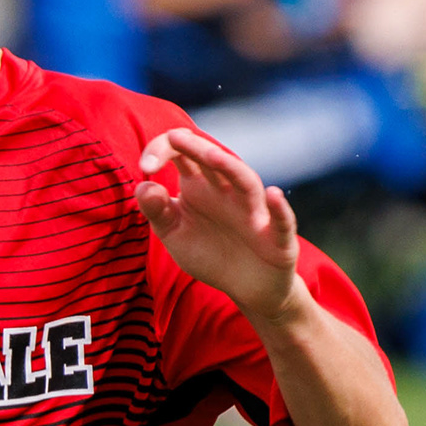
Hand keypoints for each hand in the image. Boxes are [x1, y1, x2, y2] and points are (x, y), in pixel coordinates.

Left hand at [134, 126, 303, 316]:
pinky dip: (280, 208)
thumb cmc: (209, 254)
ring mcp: (253, 211)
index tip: (146, 167)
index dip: (161, 152)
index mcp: (199, 185)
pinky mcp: (276, 237)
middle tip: (175, 137)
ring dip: (231, 167)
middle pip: (214, 160)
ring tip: (213, 156)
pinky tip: (274, 194)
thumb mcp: (174, 235)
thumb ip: (156, 212)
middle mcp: (227, 191)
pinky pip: (281, 221)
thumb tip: (144, 185)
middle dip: (196, 147)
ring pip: (245, 182)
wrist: (247, 288)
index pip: (181, 154)